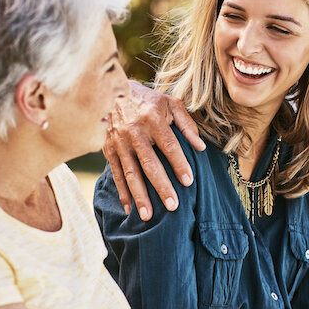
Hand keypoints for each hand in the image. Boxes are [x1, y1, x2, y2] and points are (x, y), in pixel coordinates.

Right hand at [103, 80, 204, 220]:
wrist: (113, 92)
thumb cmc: (149, 100)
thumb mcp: (171, 104)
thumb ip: (187, 125)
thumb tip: (200, 147)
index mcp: (152, 118)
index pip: (169, 145)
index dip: (179, 164)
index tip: (188, 182)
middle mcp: (134, 131)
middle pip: (149, 164)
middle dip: (161, 187)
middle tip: (172, 206)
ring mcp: (119, 142)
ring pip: (131, 173)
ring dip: (140, 196)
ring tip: (148, 216)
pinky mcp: (108, 149)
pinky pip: (116, 174)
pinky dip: (122, 193)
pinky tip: (130, 209)